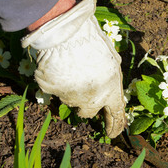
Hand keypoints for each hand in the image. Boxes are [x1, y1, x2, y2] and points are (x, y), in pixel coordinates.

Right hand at [22, 0, 125, 137]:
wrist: (68, 32)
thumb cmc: (94, 43)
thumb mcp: (113, 62)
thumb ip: (112, 81)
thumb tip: (111, 93)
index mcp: (110, 91)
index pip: (116, 114)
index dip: (115, 126)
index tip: (113, 134)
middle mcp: (92, 99)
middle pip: (89, 112)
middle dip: (87, 103)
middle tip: (84, 87)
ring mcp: (70, 97)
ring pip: (71, 100)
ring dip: (72, 91)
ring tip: (72, 70)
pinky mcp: (52, 91)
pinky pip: (55, 90)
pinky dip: (57, 82)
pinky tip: (60, 68)